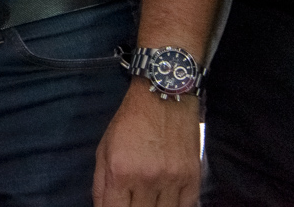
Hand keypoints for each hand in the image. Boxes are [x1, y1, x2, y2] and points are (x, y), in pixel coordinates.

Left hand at [93, 84, 200, 206]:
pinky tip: (166, 202)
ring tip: (147, 201)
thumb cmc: (129, 122)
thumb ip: (101, 185)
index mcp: (120, 171)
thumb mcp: (104, 149)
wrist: (164, 97)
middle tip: (131, 202)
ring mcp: (172, 180)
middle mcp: (147, 179)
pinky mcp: (192, 178)